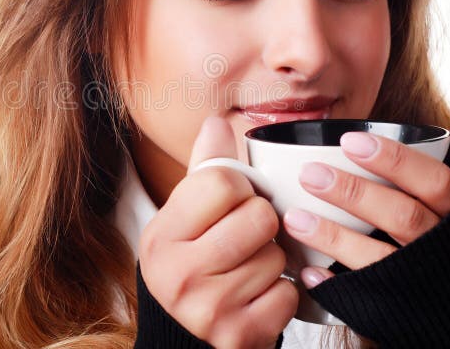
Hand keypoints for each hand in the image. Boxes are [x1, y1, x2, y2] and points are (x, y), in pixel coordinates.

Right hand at [139, 116, 297, 348]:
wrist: (186, 331)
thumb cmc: (194, 259)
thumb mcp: (187, 214)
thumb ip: (206, 168)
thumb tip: (217, 122)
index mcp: (161, 235)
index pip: (221, 181)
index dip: (238, 185)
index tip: (232, 201)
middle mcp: (178, 274)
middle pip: (257, 217)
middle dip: (261, 222)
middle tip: (246, 234)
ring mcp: (208, 310)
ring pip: (276, 256)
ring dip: (273, 259)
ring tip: (249, 266)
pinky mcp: (239, 336)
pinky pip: (289, 295)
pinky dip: (282, 293)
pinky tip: (258, 293)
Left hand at [283, 119, 449, 288]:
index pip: (436, 183)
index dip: (395, 160)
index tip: (349, 140)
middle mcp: (443, 251)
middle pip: (402, 217)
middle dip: (354, 193)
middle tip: (309, 174)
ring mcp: (418, 283)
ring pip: (376, 257)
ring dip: (332, 236)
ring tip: (293, 217)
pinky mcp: (393, 310)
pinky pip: (358, 298)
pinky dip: (331, 283)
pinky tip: (306, 268)